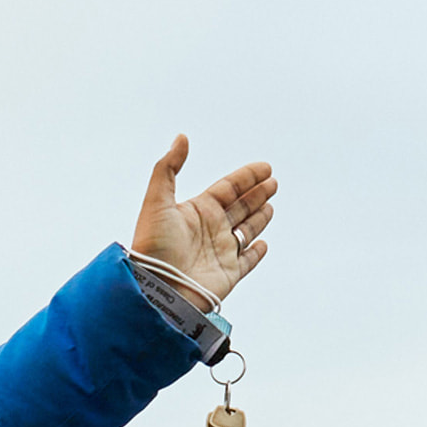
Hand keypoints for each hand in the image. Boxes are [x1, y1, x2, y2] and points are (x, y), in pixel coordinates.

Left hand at [131, 136, 275, 301]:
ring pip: (246, 230)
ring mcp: (220, 253)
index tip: (265, 168)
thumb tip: (181, 137)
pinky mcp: (228, 275)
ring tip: (270, 205)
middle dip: (257, 194)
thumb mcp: (156, 200)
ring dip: (259, 217)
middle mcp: (210, 230)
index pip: (227, 189)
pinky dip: (256, 253)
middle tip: (273, 182)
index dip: (246, 177)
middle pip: (239, 206)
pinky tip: (262, 243)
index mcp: (196, 211)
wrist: (157, 288)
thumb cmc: (153, 246)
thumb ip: (168, 168)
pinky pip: (247, 261)